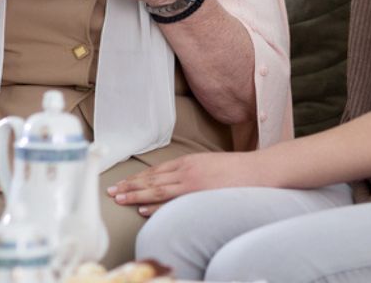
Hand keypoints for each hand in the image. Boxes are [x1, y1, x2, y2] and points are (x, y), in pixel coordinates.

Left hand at [106, 151, 263, 216]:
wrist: (259, 170)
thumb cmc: (237, 171)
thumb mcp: (209, 165)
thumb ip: (192, 172)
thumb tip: (176, 183)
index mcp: (188, 161)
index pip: (156, 170)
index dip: (137, 178)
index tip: (122, 183)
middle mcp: (187, 170)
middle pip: (152, 179)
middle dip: (130, 185)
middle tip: (111, 191)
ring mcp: (193, 182)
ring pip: (158, 189)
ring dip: (136, 194)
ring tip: (119, 198)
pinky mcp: (200, 193)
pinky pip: (173, 200)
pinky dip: (157, 204)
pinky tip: (143, 208)